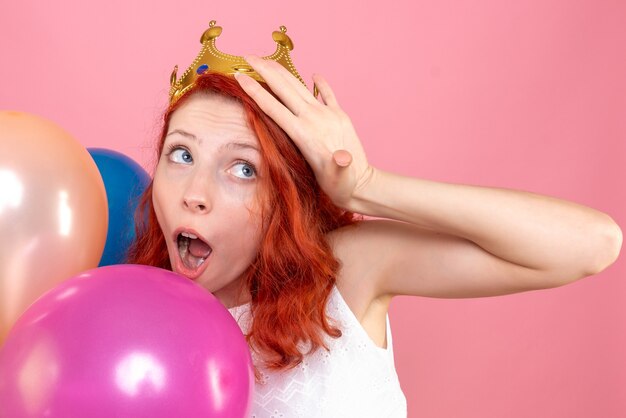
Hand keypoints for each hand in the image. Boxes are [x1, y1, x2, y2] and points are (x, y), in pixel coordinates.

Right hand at [234, 55, 372, 210]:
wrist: (362, 183)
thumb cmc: (341, 184)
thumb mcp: (335, 177)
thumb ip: (337, 164)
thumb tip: (343, 158)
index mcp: (304, 133)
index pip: (273, 107)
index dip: (255, 90)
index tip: (240, 76)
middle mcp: (315, 118)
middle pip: (284, 88)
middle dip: (264, 70)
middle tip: (248, 56)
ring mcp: (328, 114)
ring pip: (299, 86)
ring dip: (282, 71)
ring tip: (268, 61)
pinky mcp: (340, 116)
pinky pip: (327, 93)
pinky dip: (320, 83)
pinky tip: (314, 75)